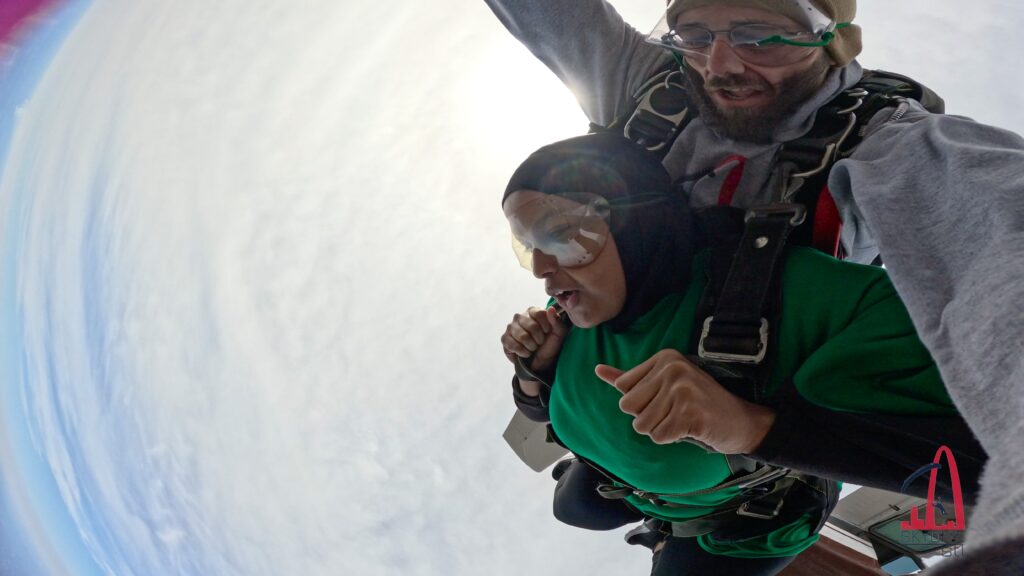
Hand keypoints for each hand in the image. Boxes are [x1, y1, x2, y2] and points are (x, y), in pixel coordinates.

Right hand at [501, 306, 567, 373]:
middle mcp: (520, 317)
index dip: (546, 326)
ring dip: (531, 346)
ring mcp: (510, 327)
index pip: (539, 313)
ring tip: (533, 348)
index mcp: (533, 311)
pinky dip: (523, 352)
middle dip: (539, 339)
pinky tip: (526, 353)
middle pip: (532, 326)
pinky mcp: (504, 338)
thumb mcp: (559, 333)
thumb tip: (551, 309)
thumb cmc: (549, 344)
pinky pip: (513, 345)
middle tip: (540, 342)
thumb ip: (557, 321)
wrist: (540, 362)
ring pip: (522, 336)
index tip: (547, 332)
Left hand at [595, 349, 775, 453]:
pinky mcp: (689, 414)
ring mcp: (682, 390)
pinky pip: (659, 436)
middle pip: (628, 407)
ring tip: (683, 420)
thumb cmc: (699, 404)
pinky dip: (672, 439)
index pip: (623, 389)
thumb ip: (630, 379)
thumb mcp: (665, 384)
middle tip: (676, 412)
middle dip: (648, 418)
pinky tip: (691, 429)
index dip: (641, 402)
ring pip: (641, 425)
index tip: (667, 399)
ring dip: (660, 430)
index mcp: (664, 357)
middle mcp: (672, 368)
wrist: (741, 421)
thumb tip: (598, 370)